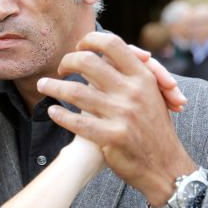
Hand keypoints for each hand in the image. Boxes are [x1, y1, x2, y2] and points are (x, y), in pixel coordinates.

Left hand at [37, 32, 196, 205]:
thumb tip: (100, 55)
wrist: (166, 166)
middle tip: (59, 69)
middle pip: (87, 62)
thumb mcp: (151, 94)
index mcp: (143, 76)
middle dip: (67, 61)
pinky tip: (52, 110)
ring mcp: (123, 113)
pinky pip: (77, 121)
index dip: (90, 41)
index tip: (78, 47)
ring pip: (76, 92)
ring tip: (42, 85)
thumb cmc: (154, 128)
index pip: (112, 44)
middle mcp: (133, 91)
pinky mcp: (112, 136)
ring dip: (53, 86)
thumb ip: (129, 75)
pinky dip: (60, 114)